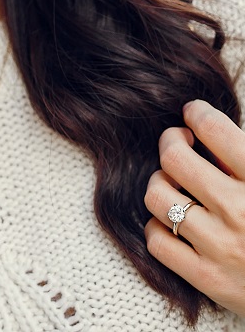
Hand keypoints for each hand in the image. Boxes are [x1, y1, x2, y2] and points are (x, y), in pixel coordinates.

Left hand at [145, 99, 244, 315]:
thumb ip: (244, 159)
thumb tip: (205, 133)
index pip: (213, 129)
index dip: (197, 112)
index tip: (193, 113)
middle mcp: (238, 211)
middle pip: (174, 158)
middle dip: (171, 141)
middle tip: (179, 141)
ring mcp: (221, 248)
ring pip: (157, 196)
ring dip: (161, 182)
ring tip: (175, 183)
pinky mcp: (209, 280)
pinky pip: (157, 242)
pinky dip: (158, 227)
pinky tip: (173, 221)